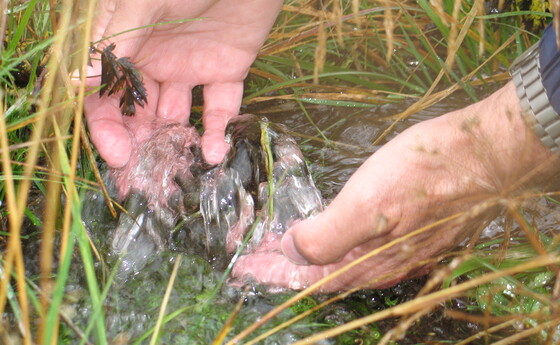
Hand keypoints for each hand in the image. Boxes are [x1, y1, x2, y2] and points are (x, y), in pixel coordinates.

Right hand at [83, 0, 282, 166]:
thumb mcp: (143, 1)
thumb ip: (118, 40)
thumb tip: (80, 82)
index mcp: (127, 41)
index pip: (105, 91)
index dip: (106, 124)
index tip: (116, 153)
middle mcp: (154, 59)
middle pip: (137, 111)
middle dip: (137, 142)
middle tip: (141, 172)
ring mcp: (189, 68)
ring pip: (176, 116)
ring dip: (173, 141)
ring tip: (176, 164)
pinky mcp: (225, 71)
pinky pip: (219, 107)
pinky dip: (217, 131)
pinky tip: (213, 152)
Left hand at [232, 82, 558, 291]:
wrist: (486, 152)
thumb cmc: (427, 172)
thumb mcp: (371, 203)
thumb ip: (329, 236)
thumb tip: (292, 253)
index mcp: (370, 262)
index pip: (309, 279)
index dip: (273, 274)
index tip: (242, 267)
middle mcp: (382, 264)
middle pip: (321, 274)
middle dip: (283, 268)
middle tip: (252, 257)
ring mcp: (398, 247)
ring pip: (339, 261)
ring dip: (304, 256)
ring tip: (278, 247)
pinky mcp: (408, 229)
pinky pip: (358, 247)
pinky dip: (330, 242)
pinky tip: (325, 233)